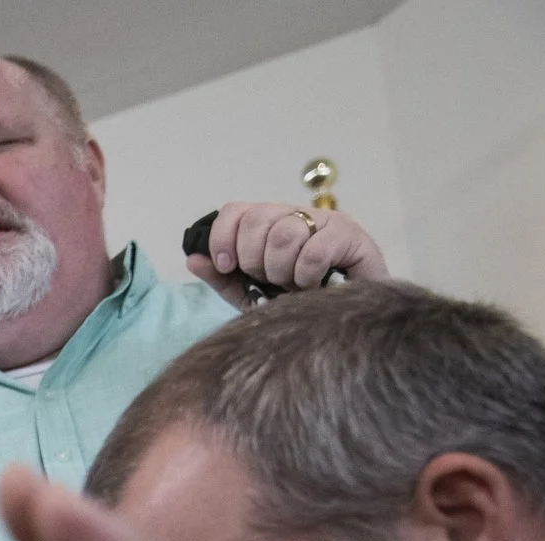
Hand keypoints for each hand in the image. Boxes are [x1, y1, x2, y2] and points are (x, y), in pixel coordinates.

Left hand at [188, 201, 389, 310]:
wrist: (345, 326)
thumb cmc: (298, 308)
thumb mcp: (251, 296)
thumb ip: (222, 279)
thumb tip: (192, 258)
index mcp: (268, 224)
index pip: (235, 210)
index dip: (223, 237)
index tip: (226, 267)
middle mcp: (295, 215)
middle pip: (257, 220)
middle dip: (254, 260)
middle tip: (270, 281)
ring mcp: (325, 221)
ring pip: (285, 234)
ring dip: (282, 270)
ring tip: (294, 285)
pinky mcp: (352, 235)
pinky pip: (315, 250)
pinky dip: (307, 275)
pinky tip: (314, 286)